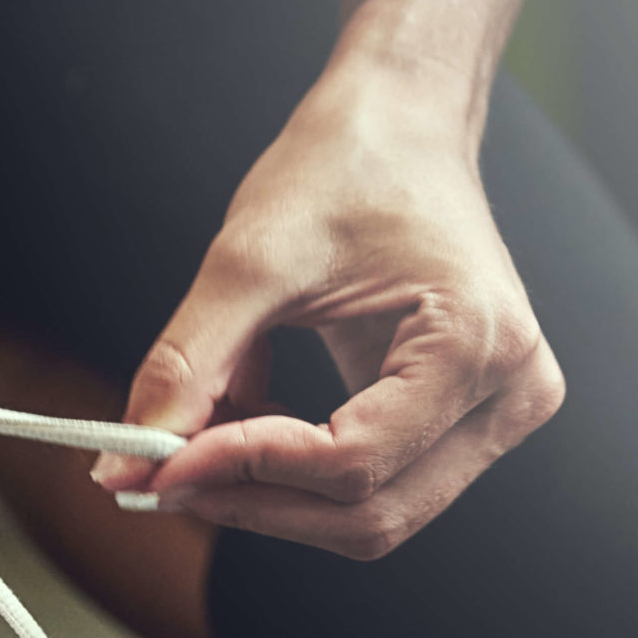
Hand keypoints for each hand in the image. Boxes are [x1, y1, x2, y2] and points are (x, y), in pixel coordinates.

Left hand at [91, 61, 564, 559]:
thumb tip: (124, 467)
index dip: (245, 473)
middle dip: (255, 501)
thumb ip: (188, 368)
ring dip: (274, 494)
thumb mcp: (249, 259)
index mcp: (478, 342)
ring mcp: (501, 412)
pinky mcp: (472, 421)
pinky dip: (298, 473)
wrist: (401, 124)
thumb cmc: (344, 166)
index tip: (158, 466)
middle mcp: (512, 391)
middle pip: (370, 512)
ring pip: (372, 513)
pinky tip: (248, 422)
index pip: (353, 462)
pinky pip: (379, 484)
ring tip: (202, 440)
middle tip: (162, 476)